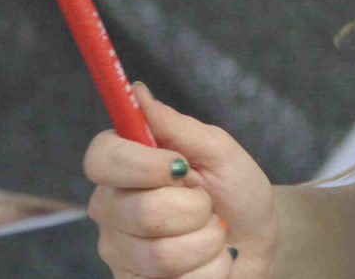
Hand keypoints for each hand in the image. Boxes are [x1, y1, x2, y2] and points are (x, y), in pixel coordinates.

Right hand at [84, 82, 276, 276]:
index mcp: (124, 165)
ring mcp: (119, 252)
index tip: (179, 166)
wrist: (253, 240)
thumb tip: (137, 92)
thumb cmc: (234, 188)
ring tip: (214, 235)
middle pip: (141, 213)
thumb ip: (174, 125)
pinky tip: (208, 262)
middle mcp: (111, 208)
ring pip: (160, 256)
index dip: (140, 165)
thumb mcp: (216, 149)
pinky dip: (208, 273)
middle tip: (208, 205)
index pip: (101, 159)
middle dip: (195, 210)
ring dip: (207, 244)